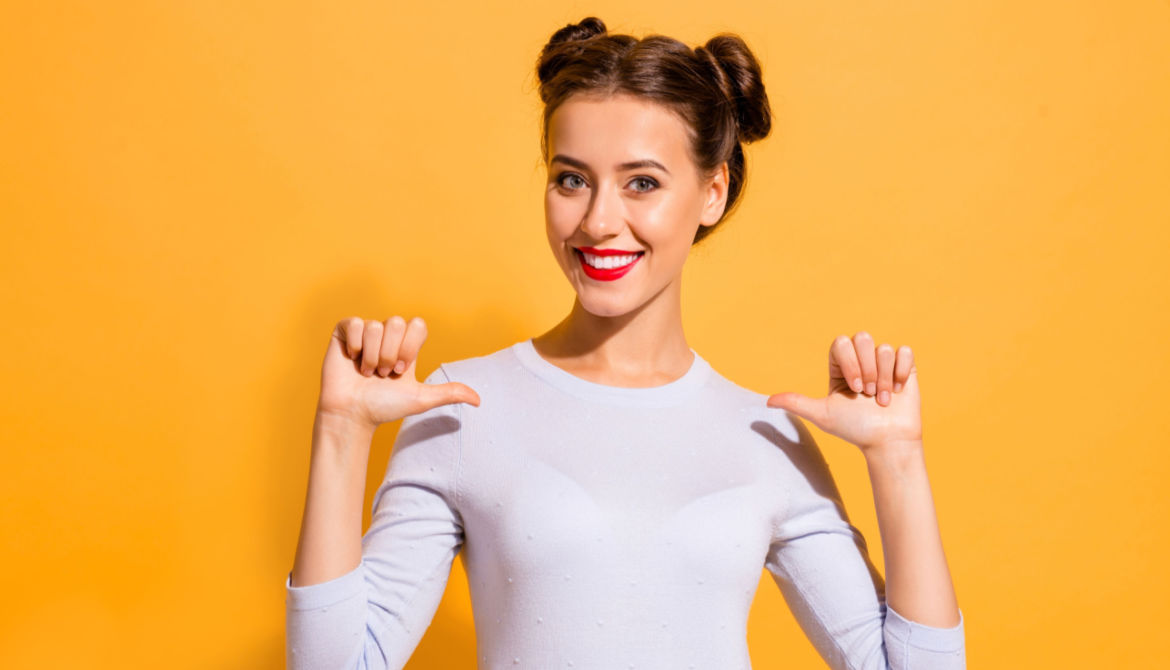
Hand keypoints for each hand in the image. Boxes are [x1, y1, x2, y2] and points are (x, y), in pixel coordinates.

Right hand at [316, 315, 479, 431]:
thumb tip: (479, 400)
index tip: (402, 369)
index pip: (417, 324)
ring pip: (375, 327)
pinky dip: (355, 346)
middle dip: (390, 353)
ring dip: (371, 356)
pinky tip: (352, 360)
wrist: (352, 414)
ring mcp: (366, 333)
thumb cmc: (384, 407)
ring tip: (366, 372)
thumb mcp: (420, 399)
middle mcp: (387, 337)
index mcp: (406, 346)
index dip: (410, 345)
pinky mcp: (344, 333)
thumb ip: (449, 393)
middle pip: (396, 322)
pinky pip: (355, 324)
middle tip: (383, 374)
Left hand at [765, 331, 921, 455]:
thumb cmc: (855, 429)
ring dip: (884, 377)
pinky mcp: (905, 367)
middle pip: (862, 338)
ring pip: (884, 349)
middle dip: (867, 369)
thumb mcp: (823, 415)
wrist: (887, 442)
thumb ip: (797, 403)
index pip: (840, 343)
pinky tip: (898, 390)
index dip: (849, 363)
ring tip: (882, 399)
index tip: (854, 389)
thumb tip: (767, 401)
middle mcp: (861, 361)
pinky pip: (904, 351)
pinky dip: (901, 372)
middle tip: (867, 393)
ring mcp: (883, 363)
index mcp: (840, 367)